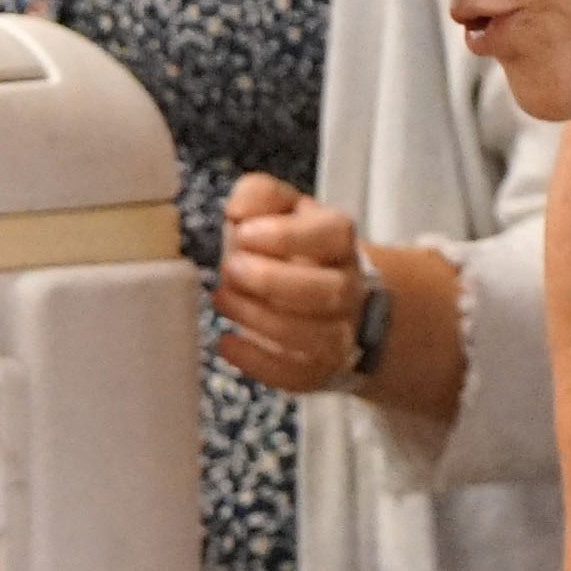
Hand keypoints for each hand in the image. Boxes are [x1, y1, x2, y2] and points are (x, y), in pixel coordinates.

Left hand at [213, 175, 375, 396]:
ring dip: (260, 319)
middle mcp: (347, 287)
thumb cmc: (291, 247)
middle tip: (230, 269)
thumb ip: (259, 195)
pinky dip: (257, 362)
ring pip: (314, 336)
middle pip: (329, 291)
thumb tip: (238, 209)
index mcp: (338, 241)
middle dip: (272, 282)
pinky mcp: (318, 368)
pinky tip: (227, 342)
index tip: (243, 232)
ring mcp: (338, 331)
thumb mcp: (279, 209)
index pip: (333, 234)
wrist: (324, 293)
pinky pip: (296, 375)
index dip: (287, 236)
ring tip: (223, 299)